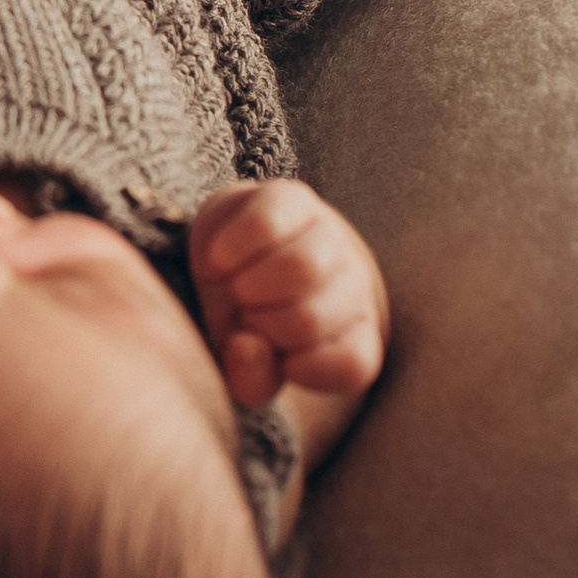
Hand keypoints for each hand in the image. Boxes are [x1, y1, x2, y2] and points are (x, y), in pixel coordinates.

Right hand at [189, 179, 387, 412]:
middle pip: (310, 317)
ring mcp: (329, 237)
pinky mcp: (293, 198)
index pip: (352, 364)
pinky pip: (265, 226)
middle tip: (246, 315)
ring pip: (302, 267)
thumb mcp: (245, 366)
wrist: (229, 256)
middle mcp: (354, 285)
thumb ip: (250, 378)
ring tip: (237, 287)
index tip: (274, 358)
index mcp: (354, 334)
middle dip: (262, 323)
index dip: (301, 368)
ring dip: (250, 285)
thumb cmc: (243, 322)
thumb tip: (247, 345)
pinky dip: (231, 250)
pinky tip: (222, 260)